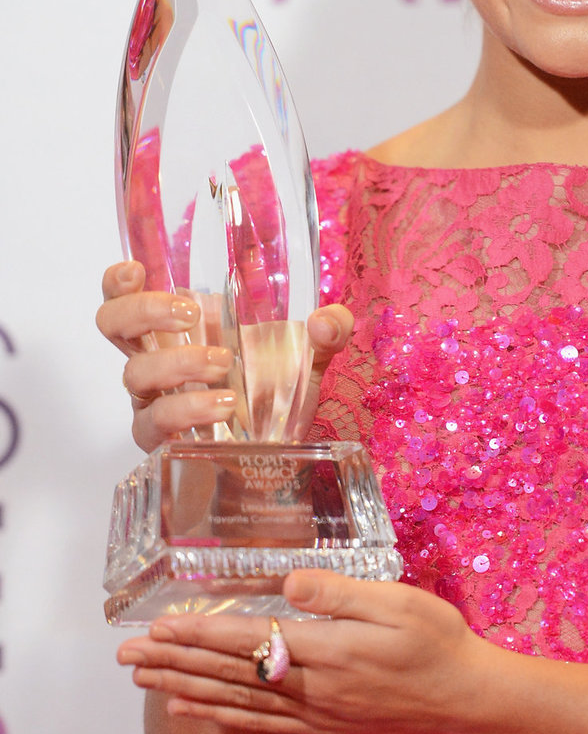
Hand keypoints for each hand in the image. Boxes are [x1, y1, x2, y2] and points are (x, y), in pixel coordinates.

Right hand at [96, 261, 353, 451]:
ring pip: (135, 373)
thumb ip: (328, 331)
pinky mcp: (161, 439)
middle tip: (191, 315)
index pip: (126, 295)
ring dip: (179, 363)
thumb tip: (327, 321)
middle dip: (145, 312)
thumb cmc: (275, 399)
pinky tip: (224, 405)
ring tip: (224, 366)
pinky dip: (189, 407)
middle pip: (113, 324)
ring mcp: (154, 401)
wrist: (275, 463)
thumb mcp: (310, 358)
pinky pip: (155, 420)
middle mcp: (156, 360)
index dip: (119, 280)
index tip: (139, 270)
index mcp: (179, 330)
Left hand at [116, 570, 486, 733]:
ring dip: (183, 687)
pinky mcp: (321, 726)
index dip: (200, 634)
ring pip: (233, 700)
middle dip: (173, 662)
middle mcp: (311, 688)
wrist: (467, 696)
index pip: (248, 642)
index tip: (159, 625)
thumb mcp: (398, 602)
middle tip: (125, 657)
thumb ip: (339, 593)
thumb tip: (288, 583)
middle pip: (228, 674)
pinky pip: (256, 724)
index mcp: (327, 652)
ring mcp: (313, 712)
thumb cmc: (437, 640)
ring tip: (141, 680)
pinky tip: (188, 706)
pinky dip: (217, 715)